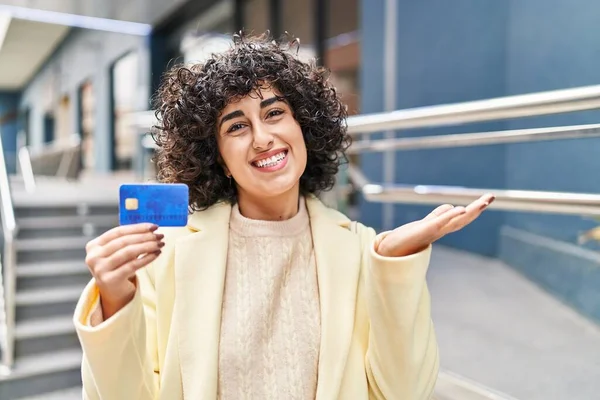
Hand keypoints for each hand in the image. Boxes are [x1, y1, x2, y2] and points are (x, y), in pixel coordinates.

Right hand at [85, 223, 164, 318]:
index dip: (137, 228)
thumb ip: (129, 240)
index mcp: (93, 246)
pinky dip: (146, 258)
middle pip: (124, 241)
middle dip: (145, 237)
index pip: (118, 232)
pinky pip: (132, 266)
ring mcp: (100, 269)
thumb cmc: (118, 268)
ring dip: (147, 246)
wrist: (113, 293)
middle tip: (160, 236)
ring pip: (128, 252)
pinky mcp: (109, 280)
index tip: (153, 226)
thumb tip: (151, 229)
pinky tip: (156, 254)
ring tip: (160, 244)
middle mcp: (93, 257)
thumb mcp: (118, 252)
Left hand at [376, 194, 494, 257]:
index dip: (475, 208)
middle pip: (464, 219)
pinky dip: (450, 216)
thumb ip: (438, 215)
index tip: (488, 198)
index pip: (462, 217)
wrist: (391, 251)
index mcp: (442, 227)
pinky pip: (440, 222)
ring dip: (470, 212)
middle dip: (478, 208)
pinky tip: (461, 209)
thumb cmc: (407, 238)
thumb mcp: (426, 223)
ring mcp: (434, 231)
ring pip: (456, 221)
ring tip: (484, 202)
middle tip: (492, 196)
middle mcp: (441, 230)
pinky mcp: (424, 230)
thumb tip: (450, 206)